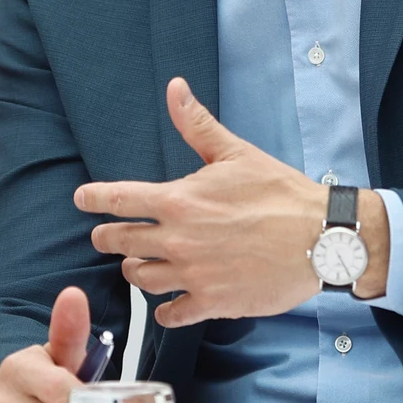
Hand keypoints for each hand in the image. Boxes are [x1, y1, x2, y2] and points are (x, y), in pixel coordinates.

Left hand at [75, 77, 387, 327]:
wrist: (321, 238)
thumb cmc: (280, 193)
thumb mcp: (236, 153)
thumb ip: (197, 125)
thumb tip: (175, 88)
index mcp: (180, 200)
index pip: (120, 199)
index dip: (94, 199)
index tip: (81, 199)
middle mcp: (179, 239)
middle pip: (121, 242)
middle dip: (107, 238)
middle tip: (105, 237)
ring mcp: (194, 274)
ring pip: (141, 280)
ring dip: (134, 272)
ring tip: (136, 265)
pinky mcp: (213, 302)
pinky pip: (173, 314)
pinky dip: (165, 312)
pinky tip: (166, 306)